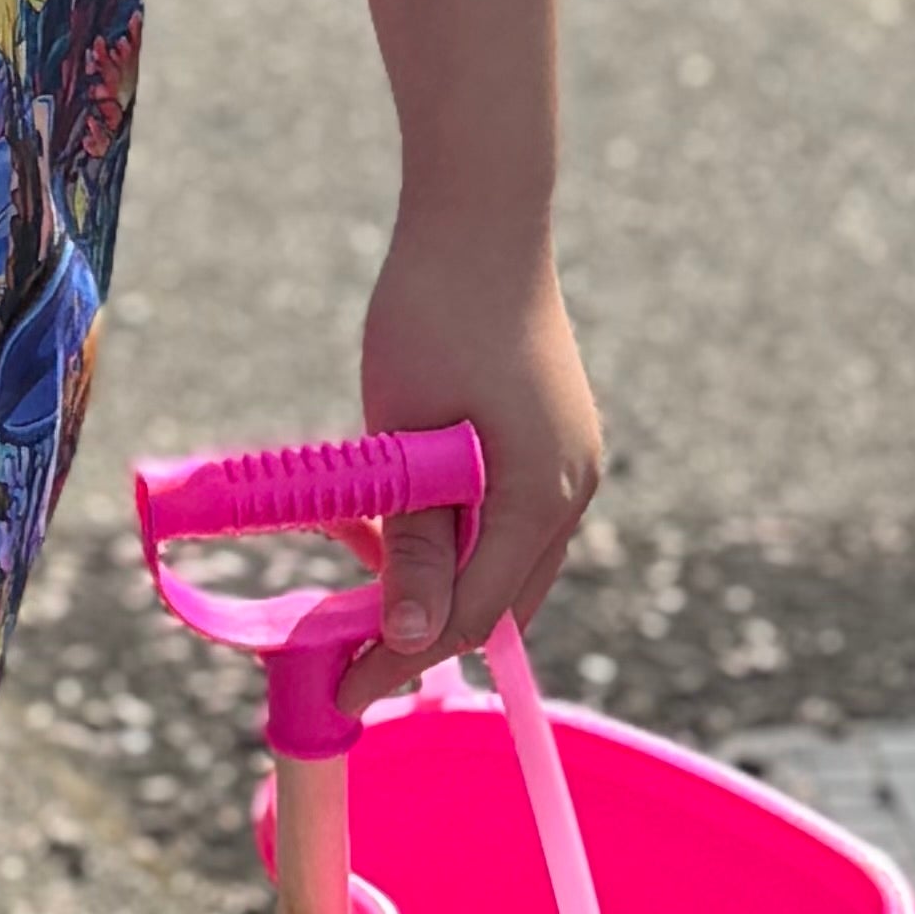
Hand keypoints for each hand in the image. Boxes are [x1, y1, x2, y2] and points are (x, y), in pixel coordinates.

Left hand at [349, 214, 599, 708]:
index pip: (472, 617)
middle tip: (350, 664)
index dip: (403, 660)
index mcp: (541, 496)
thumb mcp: (407, 438)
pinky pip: (505, 519)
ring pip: (504, 564)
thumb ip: (417, 540)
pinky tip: (398, 534)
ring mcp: (567, 464)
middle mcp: (569, 489)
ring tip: (363, 600)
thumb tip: (416, 637)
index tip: (345, 695)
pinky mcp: (549, 440)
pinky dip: (456, 541)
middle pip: (500, 603)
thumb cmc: (433, 315)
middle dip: (426, 637)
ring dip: (440, 589)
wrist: (478, 218)